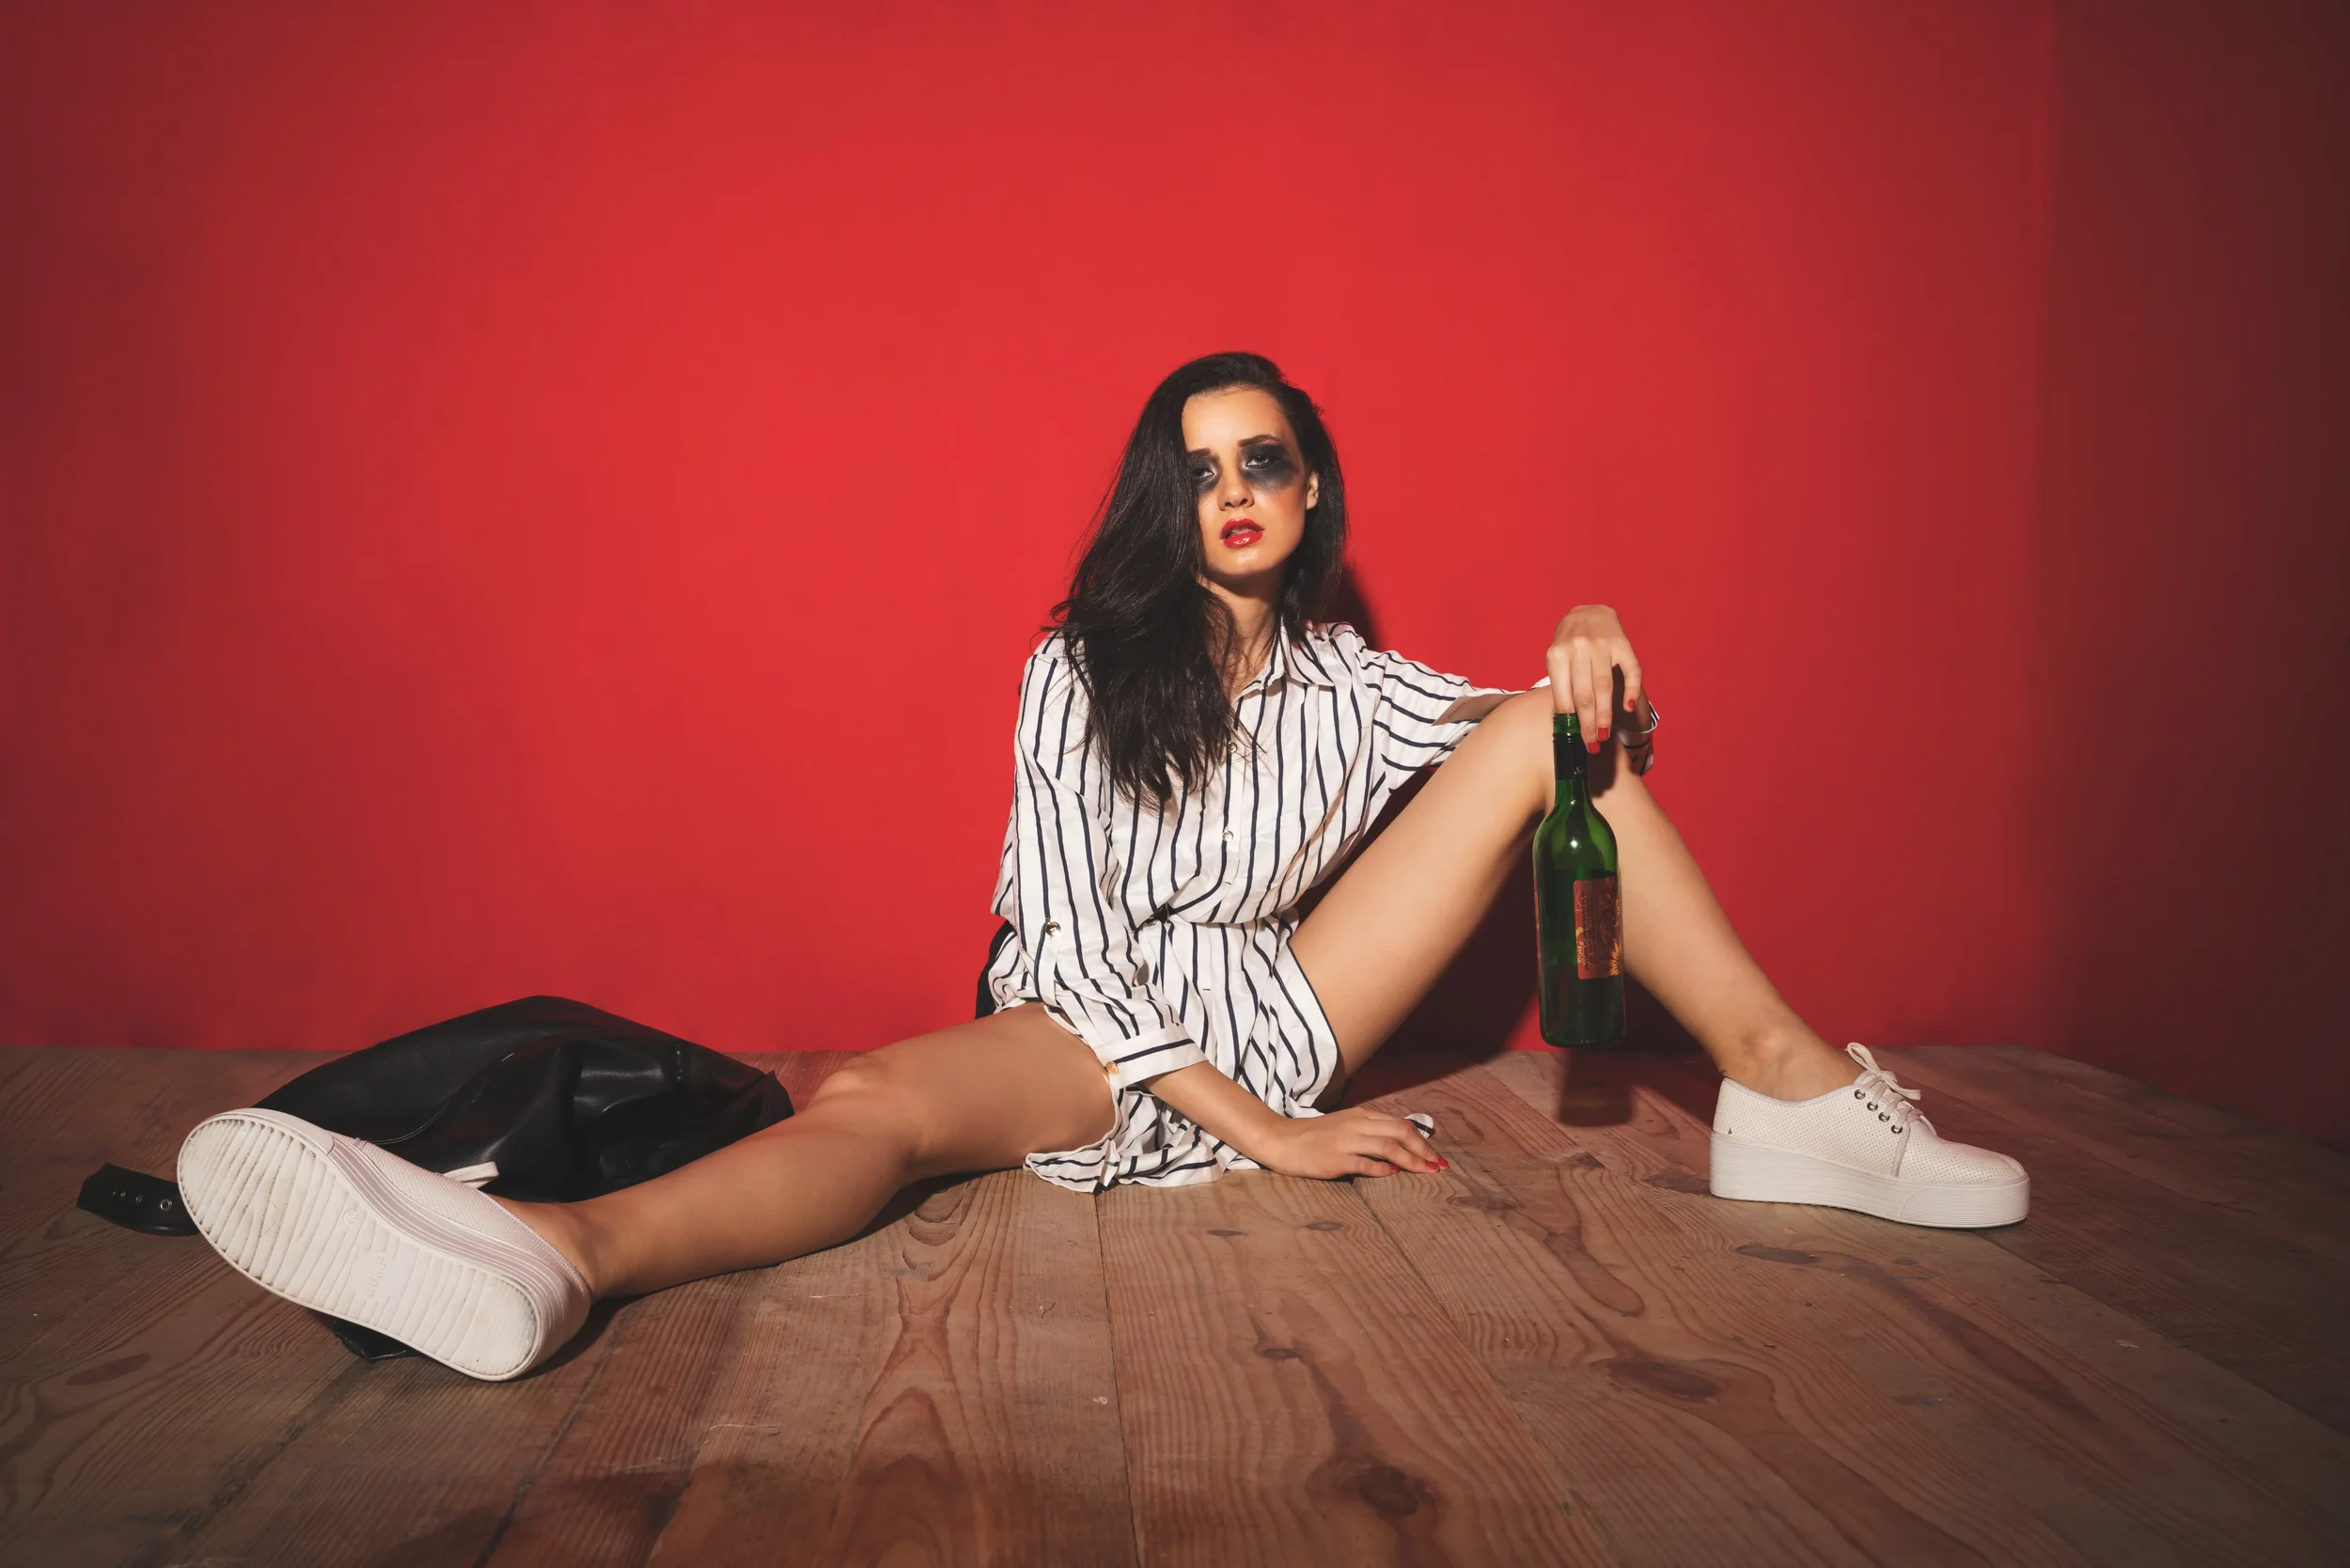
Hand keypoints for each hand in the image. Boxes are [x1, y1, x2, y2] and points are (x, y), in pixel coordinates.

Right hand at [1260, 1106, 1447, 1179]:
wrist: (1280, 1140)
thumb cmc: (1313, 1136)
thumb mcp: (1343, 1125)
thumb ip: (1367, 1131)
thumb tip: (1396, 1146)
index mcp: (1360, 1115)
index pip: (1400, 1123)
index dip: (1421, 1139)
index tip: (1435, 1154)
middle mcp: (1356, 1124)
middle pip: (1400, 1131)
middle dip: (1423, 1149)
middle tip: (1438, 1165)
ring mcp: (1346, 1141)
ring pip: (1388, 1146)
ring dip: (1411, 1159)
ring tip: (1426, 1171)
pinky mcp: (1335, 1159)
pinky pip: (1366, 1163)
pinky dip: (1383, 1169)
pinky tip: (1393, 1174)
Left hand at [1546, 604, 1644, 751]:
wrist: (1589, 612)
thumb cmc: (1570, 645)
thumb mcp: (1558, 660)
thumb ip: (1562, 687)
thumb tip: (1565, 724)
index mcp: (1557, 655)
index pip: (1564, 695)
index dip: (1571, 721)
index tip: (1576, 740)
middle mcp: (1578, 648)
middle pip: (1584, 694)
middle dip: (1588, 723)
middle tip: (1592, 745)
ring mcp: (1602, 645)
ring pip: (1604, 686)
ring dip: (1605, 713)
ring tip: (1604, 735)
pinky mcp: (1623, 645)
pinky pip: (1631, 671)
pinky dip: (1631, 690)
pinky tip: (1627, 707)